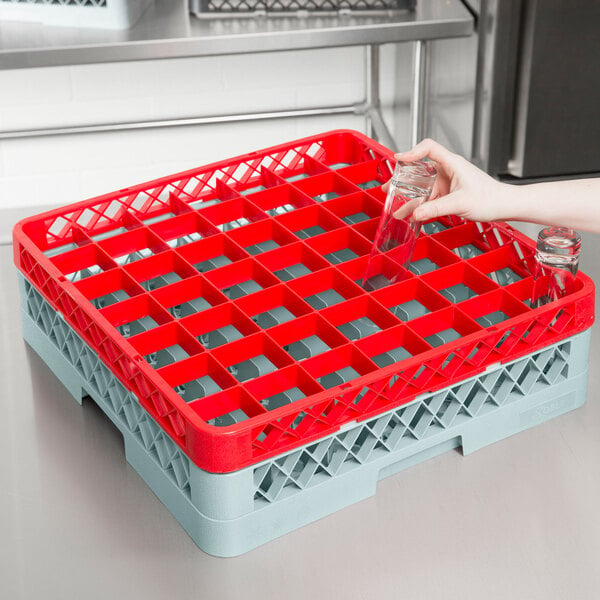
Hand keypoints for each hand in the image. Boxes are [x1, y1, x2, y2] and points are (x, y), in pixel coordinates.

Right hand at [387, 139, 510, 222]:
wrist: (504, 205)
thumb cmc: (490, 198)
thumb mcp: (459, 204)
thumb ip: (435, 209)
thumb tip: (415, 213)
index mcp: (452, 164)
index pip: (429, 148)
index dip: (412, 151)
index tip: (398, 159)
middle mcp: (448, 170)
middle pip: (420, 168)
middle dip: (403, 179)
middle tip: (389, 187)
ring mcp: (448, 182)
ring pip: (423, 186)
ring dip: (410, 196)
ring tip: (397, 207)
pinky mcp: (449, 193)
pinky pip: (430, 197)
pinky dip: (420, 204)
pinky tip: (412, 214)